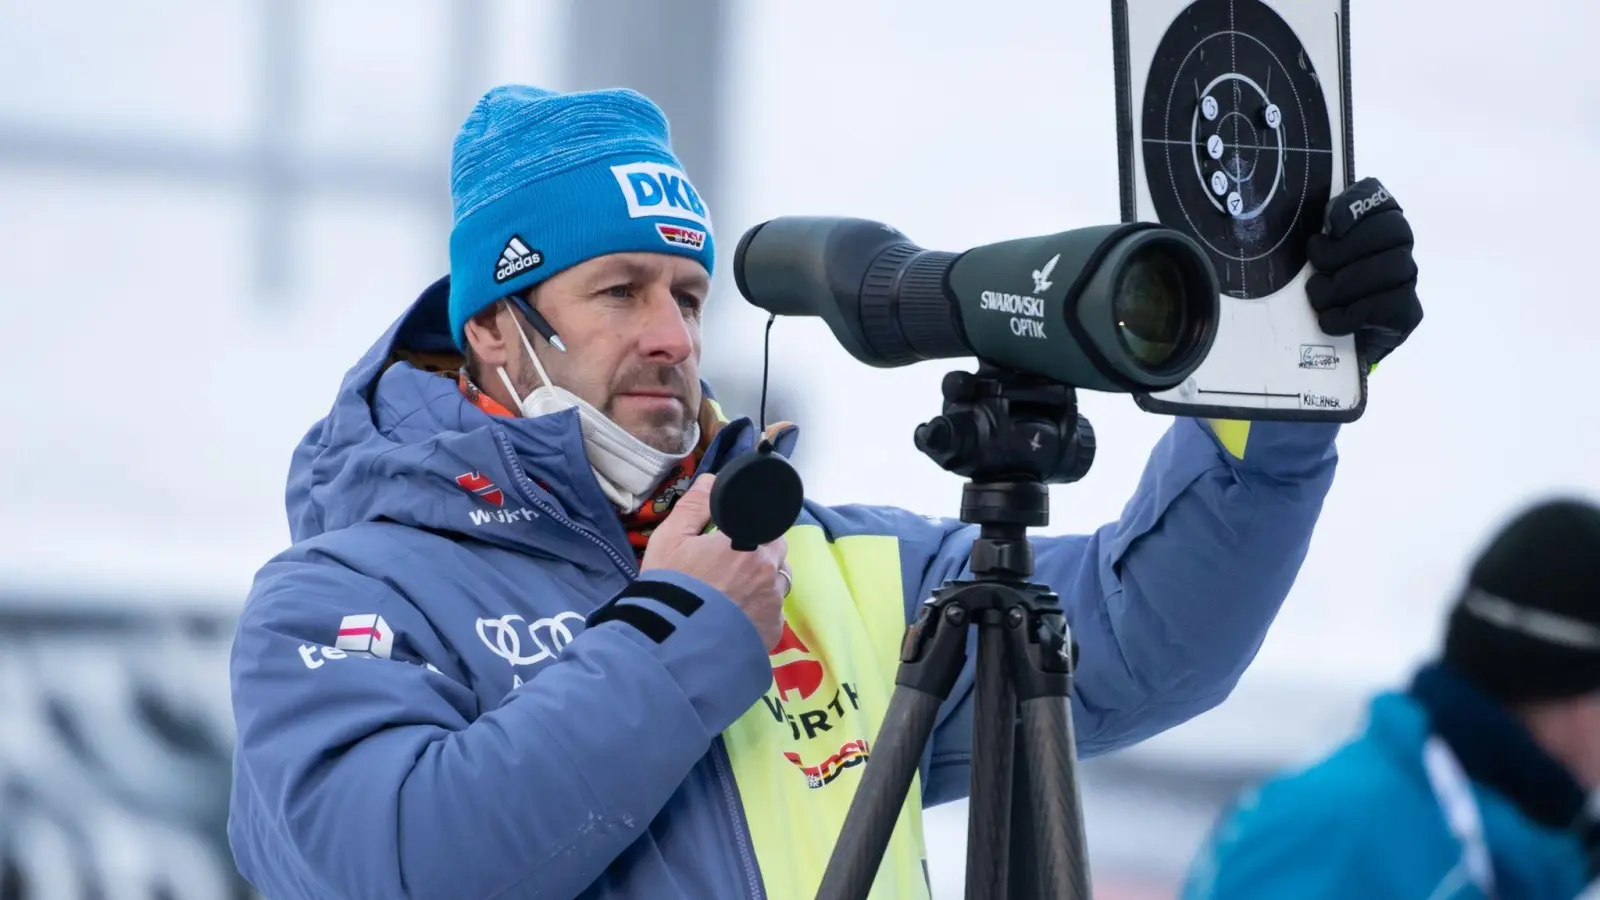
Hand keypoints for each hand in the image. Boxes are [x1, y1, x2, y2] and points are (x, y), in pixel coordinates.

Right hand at [641, 474, 788, 648]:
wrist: (672, 645)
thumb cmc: (670, 587)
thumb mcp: (671, 539)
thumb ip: (695, 505)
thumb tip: (712, 480)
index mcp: (747, 541)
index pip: (768, 523)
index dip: (755, 528)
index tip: (738, 536)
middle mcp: (768, 570)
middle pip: (776, 553)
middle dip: (761, 553)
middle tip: (730, 565)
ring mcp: (773, 603)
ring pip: (778, 583)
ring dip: (764, 583)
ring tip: (733, 594)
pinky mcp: (772, 632)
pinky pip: (773, 614)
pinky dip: (759, 613)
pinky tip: (735, 618)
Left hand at [1306, 177, 1423, 366]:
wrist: (1330, 345)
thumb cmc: (1316, 290)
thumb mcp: (1307, 258)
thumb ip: (1316, 231)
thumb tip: (1319, 219)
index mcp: (1375, 223)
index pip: (1379, 200)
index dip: (1355, 208)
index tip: (1329, 226)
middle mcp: (1399, 248)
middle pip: (1391, 233)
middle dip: (1344, 253)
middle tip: (1317, 269)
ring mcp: (1407, 280)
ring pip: (1390, 269)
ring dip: (1343, 286)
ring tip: (1320, 297)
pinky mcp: (1407, 313)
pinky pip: (1385, 307)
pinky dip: (1349, 315)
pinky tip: (1330, 320)